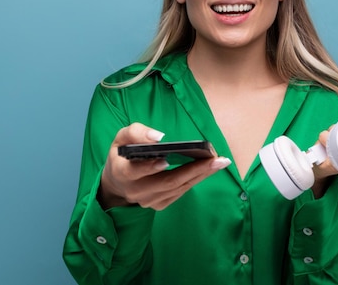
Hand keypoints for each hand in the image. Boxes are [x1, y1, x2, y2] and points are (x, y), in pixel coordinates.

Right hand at [98, 122, 230, 210]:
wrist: (118, 180)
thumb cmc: (123, 154)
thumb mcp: (121, 138)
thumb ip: (136, 133)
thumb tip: (159, 137)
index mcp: (123, 173)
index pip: (136, 172)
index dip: (151, 166)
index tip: (166, 159)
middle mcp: (136, 191)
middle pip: (168, 181)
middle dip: (194, 169)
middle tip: (215, 158)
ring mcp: (149, 201)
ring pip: (178, 188)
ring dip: (201, 174)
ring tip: (219, 162)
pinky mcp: (160, 204)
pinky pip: (181, 192)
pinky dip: (196, 180)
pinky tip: (210, 169)